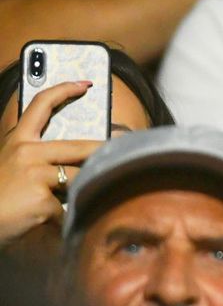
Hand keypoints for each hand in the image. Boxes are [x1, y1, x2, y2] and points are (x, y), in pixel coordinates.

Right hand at [0, 81, 102, 245]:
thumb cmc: (0, 198)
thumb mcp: (14, 167)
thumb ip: (41, 159)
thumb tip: (83, 158)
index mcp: (18, 141)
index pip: (39, 106)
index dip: (63, 90)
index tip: (84, 83)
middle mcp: (25, 152)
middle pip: (79, 147)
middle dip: (105, 150)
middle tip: (126, 145)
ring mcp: (34, 174)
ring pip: (78, 178)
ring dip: (80, 192)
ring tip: (64, 203)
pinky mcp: (42, 199)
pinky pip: (69, 207)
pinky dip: (64, 217)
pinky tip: (44, 222)